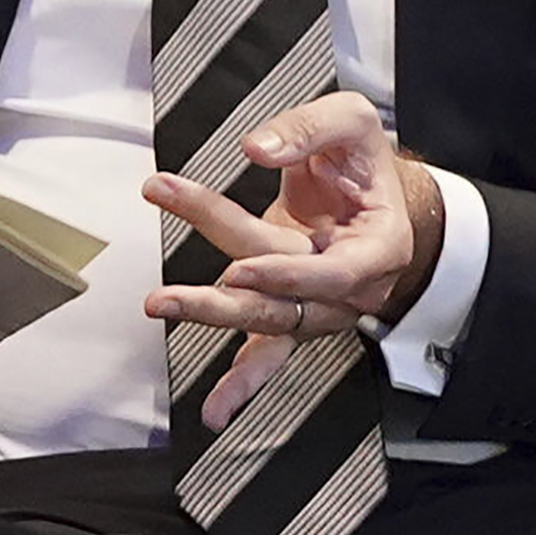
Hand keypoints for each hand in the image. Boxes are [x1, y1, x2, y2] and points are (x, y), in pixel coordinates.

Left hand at [143, 93, 437, 428]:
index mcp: (378, 247)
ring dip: (209, 317)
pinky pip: (269, 352)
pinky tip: (213, 413)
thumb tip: (255, 150)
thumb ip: (307, 129)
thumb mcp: (352, 121)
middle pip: (283, 299)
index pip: (332, 272)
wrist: (377, 195)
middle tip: (166, 294)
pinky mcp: (292, 311)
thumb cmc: (365, 160)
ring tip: (158, 306)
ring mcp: (319, 308)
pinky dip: (241, 383)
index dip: (287, 274)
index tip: (239, 264)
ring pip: (265, 321)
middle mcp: (349, 290)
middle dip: (222, 298)